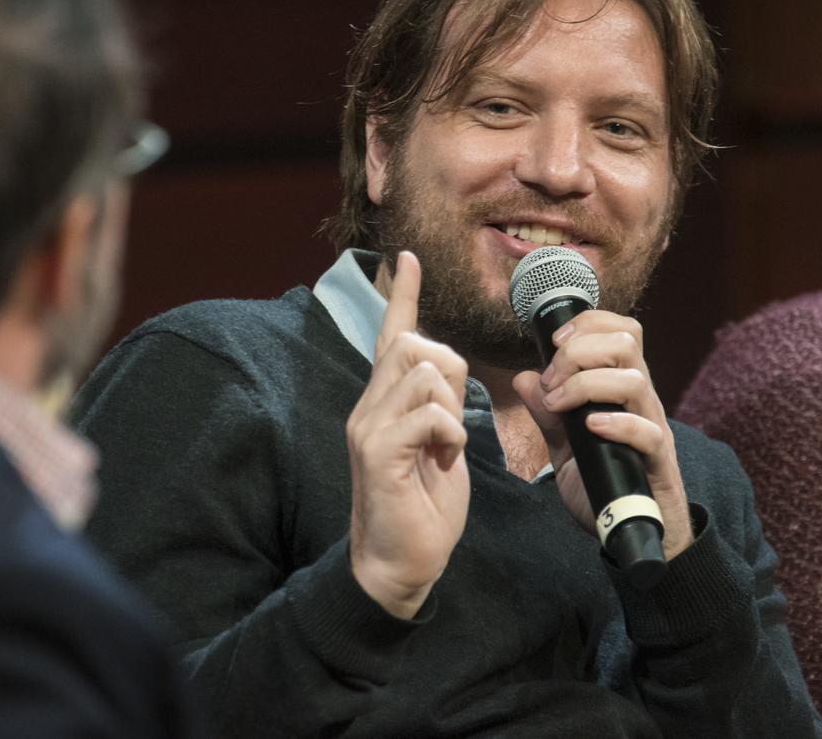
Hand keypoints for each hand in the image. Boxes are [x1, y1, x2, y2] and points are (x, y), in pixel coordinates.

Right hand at [348, 251, 470, 618]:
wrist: (399, 563)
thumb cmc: (422, 507)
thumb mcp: (438, 444)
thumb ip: (438, 405)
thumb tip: (445, 371)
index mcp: (383, 402)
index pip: (390, 335)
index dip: (403, 295)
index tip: (408, 258)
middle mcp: (368, 405)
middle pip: (416, 344)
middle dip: (451, 374)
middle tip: (450, 425)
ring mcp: (369, 426)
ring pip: (425, 371)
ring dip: (452, 410)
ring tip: (443, 449)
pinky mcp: (378, 451)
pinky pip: (429, 413)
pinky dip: (449, 434)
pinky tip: (440, 461)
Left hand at [512, 311, 692, 559]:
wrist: (634, 533)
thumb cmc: (604, 481)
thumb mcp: (566, 444)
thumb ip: (547, 413)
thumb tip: (523, 379)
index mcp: (621, 389)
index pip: (621, 332)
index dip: (588, 323)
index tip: (555, 341)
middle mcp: (641, 401)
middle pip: (626, 343)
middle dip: (579, 350)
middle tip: (552, 380)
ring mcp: (652, 428)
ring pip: (634, 380)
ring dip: (587, 383)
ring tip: (560, 404)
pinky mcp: (657, 462)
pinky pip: (648, 432)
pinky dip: (616, 423)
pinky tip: (590, 427)